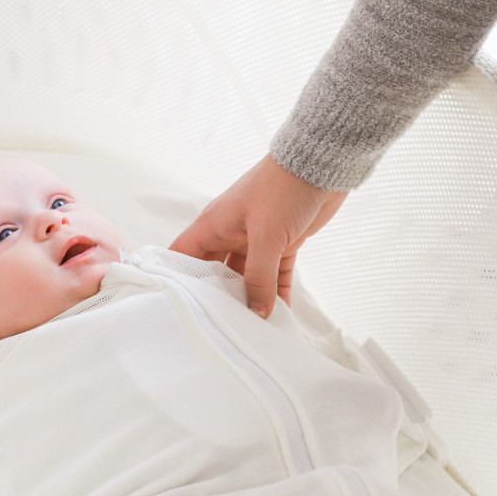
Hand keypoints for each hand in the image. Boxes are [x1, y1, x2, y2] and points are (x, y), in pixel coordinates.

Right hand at [169, 153, 346, 316]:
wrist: (321, 167)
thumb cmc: (283, 189)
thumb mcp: (266, 236)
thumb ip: (260, 277)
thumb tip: (257, 313)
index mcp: (214, 225)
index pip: (183, 255)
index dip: (175, 278)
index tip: (176, 306)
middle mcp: (230, 234)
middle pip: (215, 273)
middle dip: (218, 298)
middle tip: (219, 327)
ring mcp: (256, 240)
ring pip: (248, 277)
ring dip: (252, 299)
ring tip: (251, 328)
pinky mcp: (282, 244)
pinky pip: (275, 275)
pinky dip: (278, 293)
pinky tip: (280, 314)